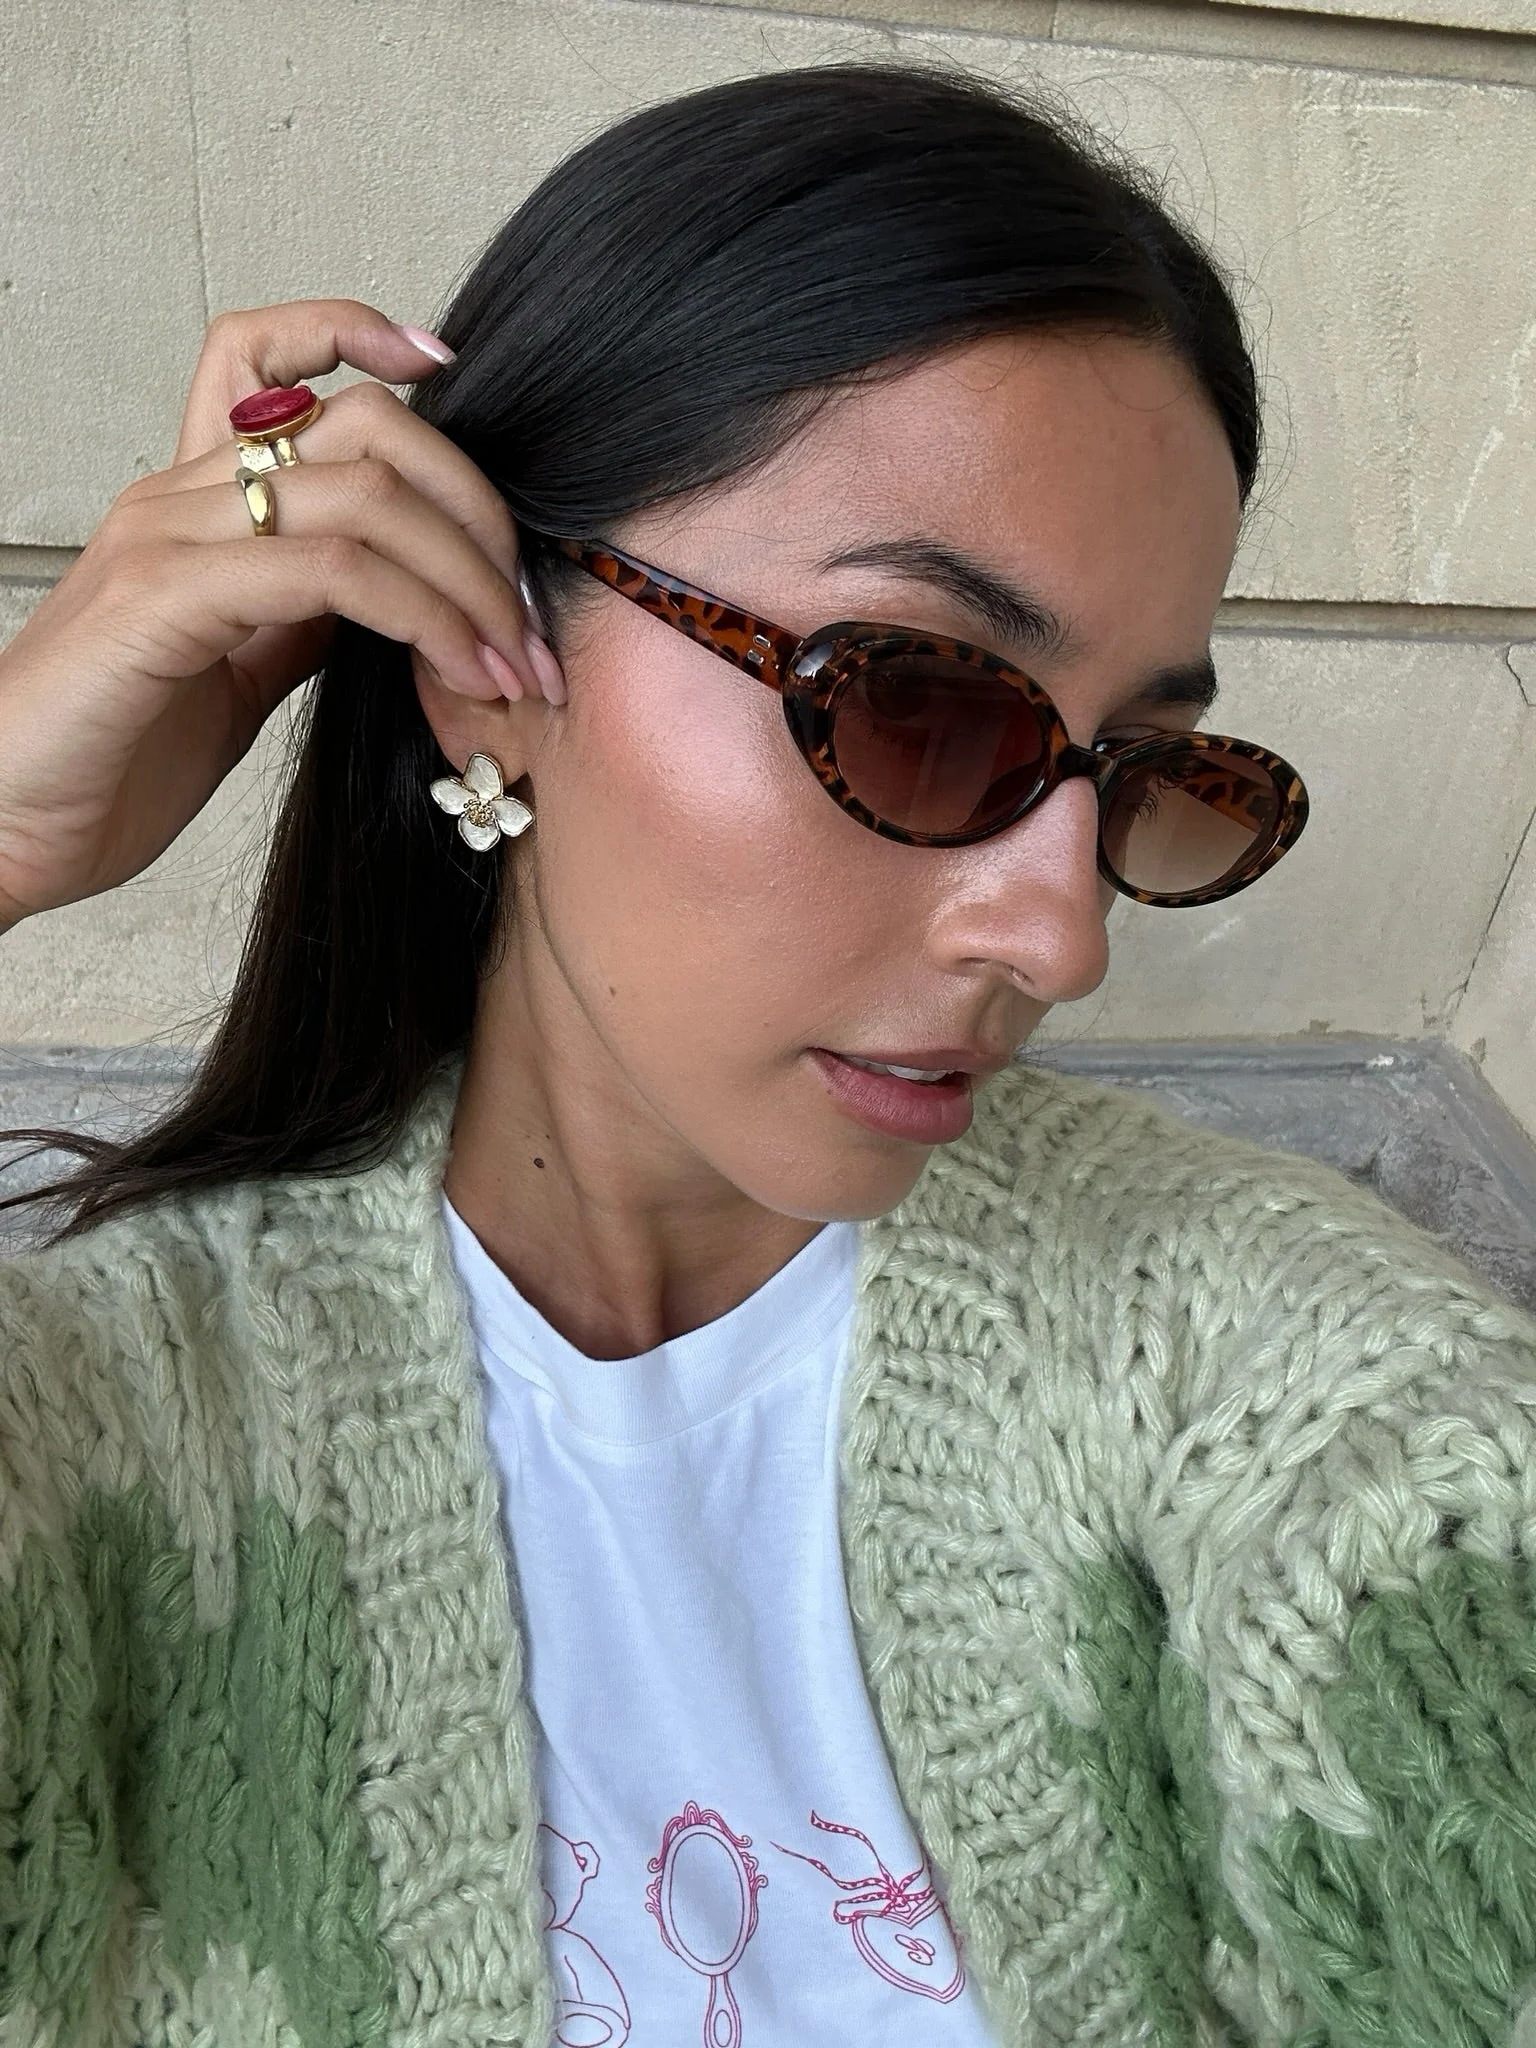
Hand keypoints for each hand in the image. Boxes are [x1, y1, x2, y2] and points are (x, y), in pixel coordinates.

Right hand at [0, 298, 559, 930]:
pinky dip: (418, 617)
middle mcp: (178, 496)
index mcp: (193, 501)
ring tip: (514, 664)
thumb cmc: (112, 760)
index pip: (262, 351)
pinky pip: (327, 573)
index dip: (357, 331)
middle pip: (366, 424)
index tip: (445, 368)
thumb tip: (387, 599)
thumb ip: (301, 617)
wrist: (9, 830)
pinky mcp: (164, 601)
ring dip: (467, 581)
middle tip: (528, 618)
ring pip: (364, 494)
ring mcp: (167, 539)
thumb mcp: (237, 674)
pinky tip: (459, 670)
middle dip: (476, 513)